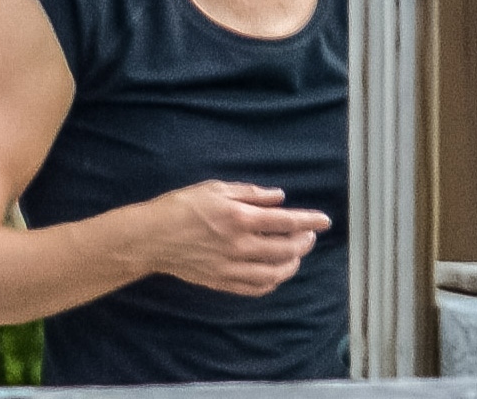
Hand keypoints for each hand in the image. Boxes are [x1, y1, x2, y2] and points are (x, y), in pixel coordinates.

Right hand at [139, 180, 331, 296]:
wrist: (151, 238)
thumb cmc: (180, 207)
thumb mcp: (215, 189)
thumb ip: (250, 193)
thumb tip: (279, 197)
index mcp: (239, 218)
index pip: (286, 221)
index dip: (310, 220)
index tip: (325, 220)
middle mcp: (239, 245)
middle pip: (286, 249)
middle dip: (304, 242)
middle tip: (309, 235)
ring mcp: (232, 267)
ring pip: (275, 273)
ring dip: (293, 264)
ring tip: (296, 254)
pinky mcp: (222, 282)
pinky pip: (256, 288)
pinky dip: (273, 282)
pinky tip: (276, 273)